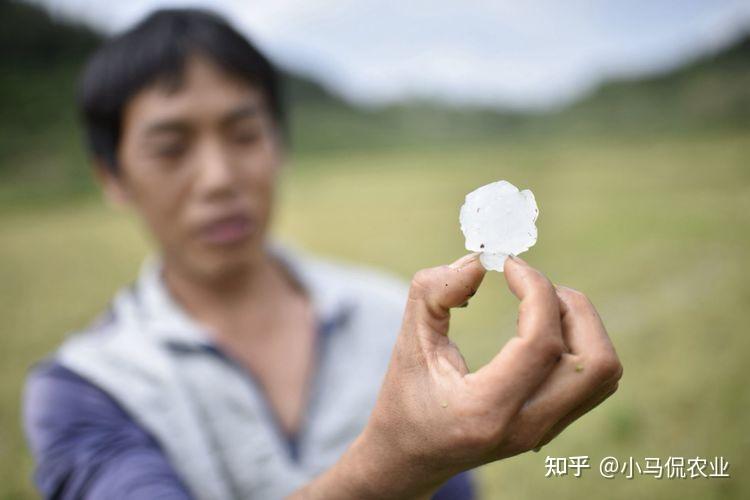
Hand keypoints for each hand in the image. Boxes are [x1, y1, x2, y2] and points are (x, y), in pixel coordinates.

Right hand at [357, 253, 621, 496]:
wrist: (409, 459)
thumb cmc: (404, 400)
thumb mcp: (407, 344)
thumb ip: (433, 295)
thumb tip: (480, 262)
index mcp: (485, 411)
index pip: (541, 343)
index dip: (534, 290)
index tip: (508, 264)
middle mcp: (526, 426)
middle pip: (595, 361)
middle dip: (571, 306)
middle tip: (531, 286)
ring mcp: (544, 431)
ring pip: (604, 372)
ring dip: (581, 325)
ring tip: (539, 305)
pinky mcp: (552, 426)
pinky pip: (594, 381)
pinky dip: (579, 343)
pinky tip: (540, 329)